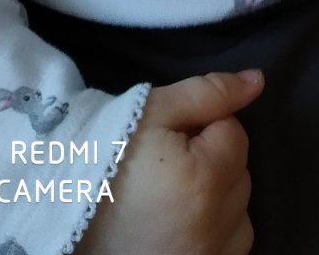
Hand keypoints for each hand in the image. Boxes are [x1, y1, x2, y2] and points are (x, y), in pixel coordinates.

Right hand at [80, 69, 262, 254]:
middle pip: (238, 174)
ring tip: (169, 196)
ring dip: (215, 199)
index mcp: (204, 179)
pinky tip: (178, 224)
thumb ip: (207, 92)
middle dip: (211, 161)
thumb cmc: (104, 158)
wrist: (62, 215)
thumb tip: (256, 81)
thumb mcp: (150, 111)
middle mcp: (214, 227)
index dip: (201, 127)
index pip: (234, 133)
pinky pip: (230, 247)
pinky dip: (212, 232)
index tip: (167, 139)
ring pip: (239, 214)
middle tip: (163, 166)